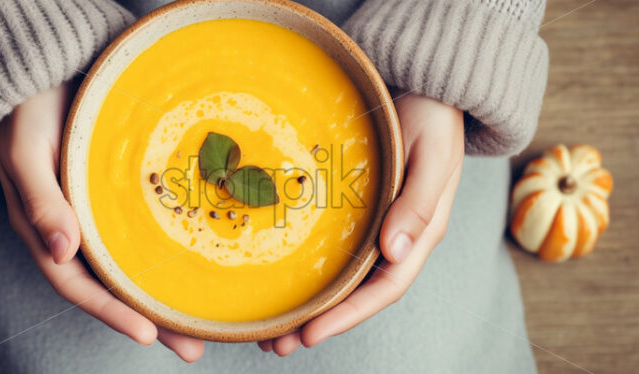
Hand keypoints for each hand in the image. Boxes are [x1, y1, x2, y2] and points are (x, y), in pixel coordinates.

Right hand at [0, 85, 204, 361]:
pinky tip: (198, 265)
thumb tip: (59, 251)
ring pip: (134, 265)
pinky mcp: (123, 194)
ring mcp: (100, 215)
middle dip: (151, 320)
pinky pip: (146, 231)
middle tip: (192, 346)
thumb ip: (39, 199)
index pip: (78, 284)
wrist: (46, 72)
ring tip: (205, 323)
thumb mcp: (26, 151)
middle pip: (113, 287)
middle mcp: (76, 231)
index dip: (111, 313)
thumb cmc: (29, 111)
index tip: (149, 336)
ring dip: (165, 297)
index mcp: (46, 230)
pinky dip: (168, 251)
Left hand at [258, 93, 464, 355]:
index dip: (349, 315)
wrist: (427, 86)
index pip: (385, 288)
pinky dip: (313, 271)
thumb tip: (395, 249)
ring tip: (273, 327)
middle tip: (277, 343)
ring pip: (345, 276)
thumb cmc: (434, 117)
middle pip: (359, 293)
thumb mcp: (433, 156)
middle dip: (322, 322)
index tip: (310, 334)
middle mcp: (397, 236)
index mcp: (419, 233)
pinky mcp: (361, 208)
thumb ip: (419, 202)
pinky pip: (336, 248)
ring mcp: (378, 223)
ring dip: (312, 304)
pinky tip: (287, 278)